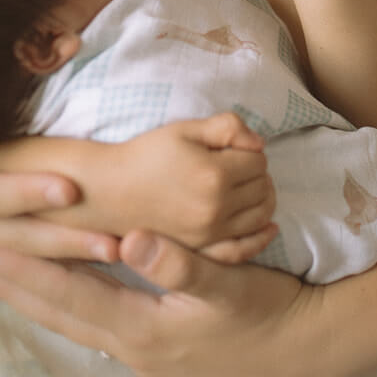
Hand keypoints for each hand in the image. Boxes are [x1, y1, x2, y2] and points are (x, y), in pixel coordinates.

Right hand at [0, 113, 276, 250]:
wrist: (110, 190)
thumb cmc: (146, 155)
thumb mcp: (185, 129)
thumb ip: (228, 127)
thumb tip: (259, 143)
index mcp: (215, 175)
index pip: (258, 160)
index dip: (249, 150)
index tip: (232, 147)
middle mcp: (216, 209)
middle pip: (262, 187)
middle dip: (256, 172)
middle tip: (238, 163)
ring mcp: (210, 233)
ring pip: (260, 216)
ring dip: (261, 198)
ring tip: (247, 186)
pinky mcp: (202, 249)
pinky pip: (244, 248)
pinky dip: (260, 235)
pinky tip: (266, 226)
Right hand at [0, 131, 114, 265]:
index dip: (25, 192)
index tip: (68, 187)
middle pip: (17, 237)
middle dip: (65, 240)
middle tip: (112, 240)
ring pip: (27, 260)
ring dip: (71, 260)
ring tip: (118, 254)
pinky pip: (25, 270)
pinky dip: (60, 272)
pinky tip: (101, 270)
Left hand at [0, 231, 326, 376]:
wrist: (302, 351)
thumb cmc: (267, 312)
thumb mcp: (227, 285)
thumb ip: (179, 265)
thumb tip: (132, 240)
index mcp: (142, 329)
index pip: (70, 295)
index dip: (25, 272)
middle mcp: (133, 346)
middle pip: (60, 313)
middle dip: (15, 287)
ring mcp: (144, 352)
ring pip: (75, 321)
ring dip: (37, 298)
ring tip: (1, 279)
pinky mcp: (157, 349)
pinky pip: (97, 323)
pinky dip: (70, 305)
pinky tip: (63, 297)